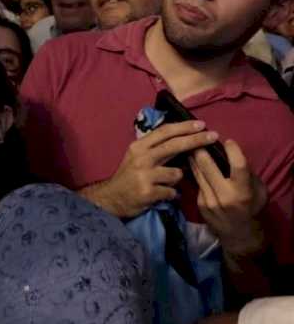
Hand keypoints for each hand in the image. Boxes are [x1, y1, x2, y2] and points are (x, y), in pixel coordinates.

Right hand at [83, 120, 216, 217]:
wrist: (111, 198)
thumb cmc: (128, 176)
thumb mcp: (137, 157)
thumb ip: (155, 148)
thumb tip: (181, 138)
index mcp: (139, 146)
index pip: (164, 132)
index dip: (184, 127)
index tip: (201, 125)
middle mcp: (141, 158)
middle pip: (174, 145)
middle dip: (196, 140)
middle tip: (214, 136)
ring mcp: (144, 175)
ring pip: (177, 174)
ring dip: (176, 180)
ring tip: (164, 184)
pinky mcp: (148, 192)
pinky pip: (172, 192)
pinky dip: (171, 195)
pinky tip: (161, 195)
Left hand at [191, 140, 267, 257]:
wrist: (238, 233)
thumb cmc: (251, 207)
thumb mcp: (257, 190)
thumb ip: (246, 174)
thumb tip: (231, 154)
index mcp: (243, 191)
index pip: (238, 166)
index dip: (232, 151)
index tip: (227, 140)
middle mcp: (224, 196)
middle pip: (207, 165)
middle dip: (201, 148)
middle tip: (198, 137)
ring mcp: (209, 200)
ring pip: (197, 172)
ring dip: (193, 156)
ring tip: (190, 144)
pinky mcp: (199, 203)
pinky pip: (196, 182)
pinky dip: (194, 171)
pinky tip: (191, 162)